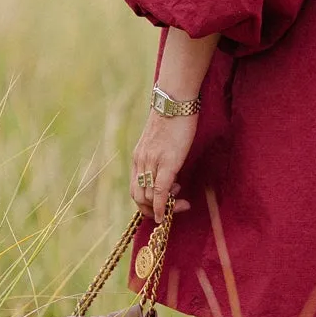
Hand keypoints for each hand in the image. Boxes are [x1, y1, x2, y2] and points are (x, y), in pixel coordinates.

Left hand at [130, 109, 198, 224]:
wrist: (175, 102)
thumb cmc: (172, 119)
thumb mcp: (159, 141)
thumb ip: (158, 156)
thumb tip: (167, 171)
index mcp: (138, 157)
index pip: (135, 189)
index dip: (147, 203)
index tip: (163, 204)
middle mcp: (140, 162)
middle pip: (138, 197)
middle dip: (153, 209)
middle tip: (172, 208)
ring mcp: (152, 163)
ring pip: (149, 197)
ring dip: (164, 207)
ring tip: (180, 202)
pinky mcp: (167, 162)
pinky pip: (161, 191)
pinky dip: (163, 207)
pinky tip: (167, 214)